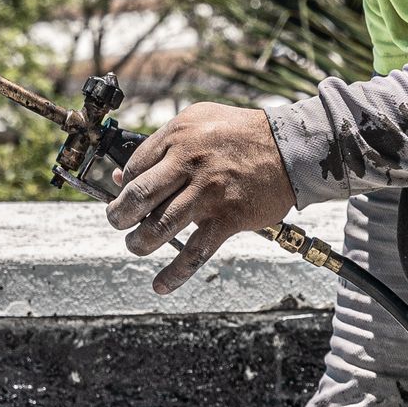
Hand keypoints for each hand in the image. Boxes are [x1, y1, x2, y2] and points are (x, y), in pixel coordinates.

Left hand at [105, 101, 293, 294]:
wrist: (289, 147)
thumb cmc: (240, 133)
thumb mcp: (197, 122)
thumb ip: (161, 145)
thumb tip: (121, 176)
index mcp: (178, 136)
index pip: (135, 168)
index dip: (124, 187)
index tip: (126, 197)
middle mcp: (189, 162)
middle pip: (137, 197)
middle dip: (119, 216)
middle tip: (118, 223)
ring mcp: (208, 192)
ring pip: (159, 226)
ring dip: (139, 243)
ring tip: (136, 245)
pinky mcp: (227, 218)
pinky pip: (195, 252)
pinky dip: (175, 273)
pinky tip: (160, 285)